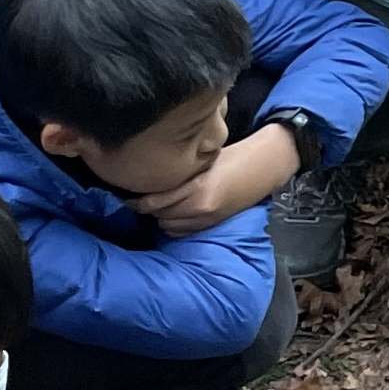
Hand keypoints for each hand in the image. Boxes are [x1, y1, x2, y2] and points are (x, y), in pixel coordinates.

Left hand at [141, 125, 302, 236]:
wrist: (262, 168)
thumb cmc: (231, 157)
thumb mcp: (201, 160)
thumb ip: (177, 173)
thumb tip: (148, 180)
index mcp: (196, 187)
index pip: (155, 201)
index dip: (136, 200)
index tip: (126, 193)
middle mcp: (199, 207)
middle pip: (158, 214)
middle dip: (145, 207)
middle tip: (136, 197)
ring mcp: (205, 219)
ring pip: (167, 225)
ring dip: (158, 216)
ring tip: (155, 205)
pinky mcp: (210, 224)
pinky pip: (180, 231)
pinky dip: (171, 224)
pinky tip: (171, 214)